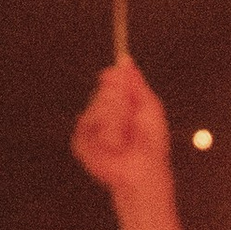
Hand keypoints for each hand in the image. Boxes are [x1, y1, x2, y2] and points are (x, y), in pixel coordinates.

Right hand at [71, 56, 173, 191]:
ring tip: (124, 135)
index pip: (109, 82)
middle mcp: (100, 114)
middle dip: (120, 101)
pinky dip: (106, 131)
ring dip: (116, 118)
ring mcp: (89, 128)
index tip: (117, 77)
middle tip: (131, 116)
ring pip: (97, 105)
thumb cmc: (150, 143)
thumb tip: (125, 60)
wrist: (142, 170)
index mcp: (116, 105)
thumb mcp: (148, 106)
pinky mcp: (81, 142)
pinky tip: (113, 143)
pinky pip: (89, 123)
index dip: (114, 79)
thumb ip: (136, 83)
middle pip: (103, 91)